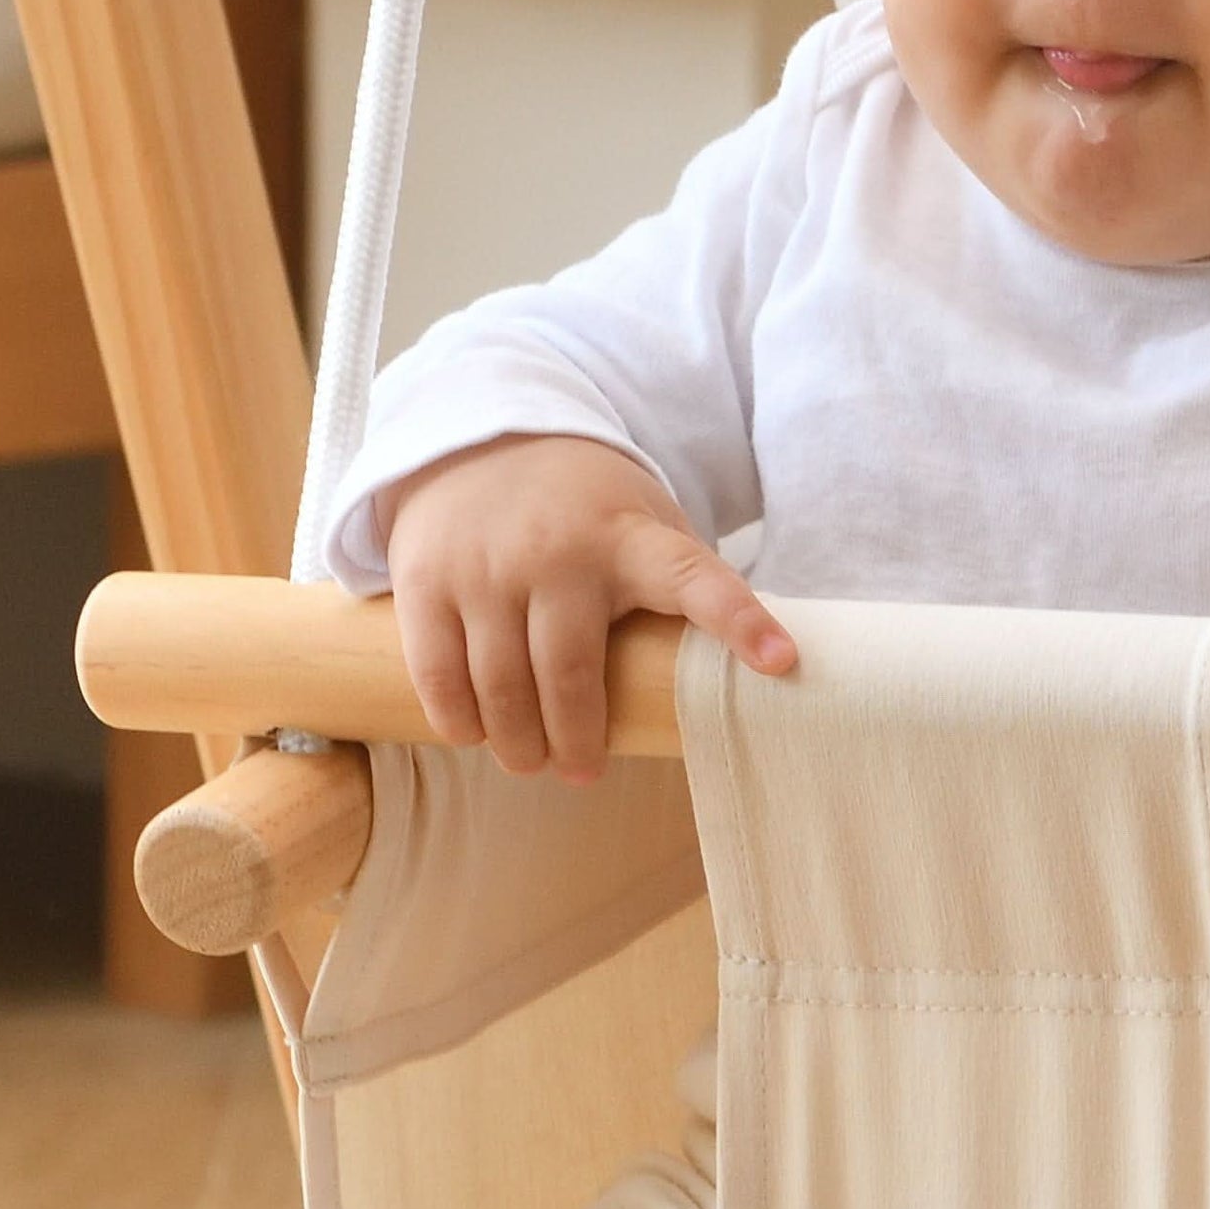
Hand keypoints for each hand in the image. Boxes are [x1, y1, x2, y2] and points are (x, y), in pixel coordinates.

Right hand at [380, 433, 793, 779]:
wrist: (480, 438)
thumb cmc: (582, 508)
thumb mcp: (643, 522)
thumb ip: (680, 582)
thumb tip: (744, 672)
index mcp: (631, 539)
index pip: (696, 578)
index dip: (739, 620)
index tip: (782, 661)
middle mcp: (557, 552)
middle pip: (568, 674)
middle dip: (576, 740)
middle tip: (581, 770)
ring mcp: (487, 566)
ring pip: (501, 684)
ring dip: (518, 742)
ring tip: (531, 761)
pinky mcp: (427, 578)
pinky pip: (439, 671)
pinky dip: (459, 718)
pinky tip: (474, 733)